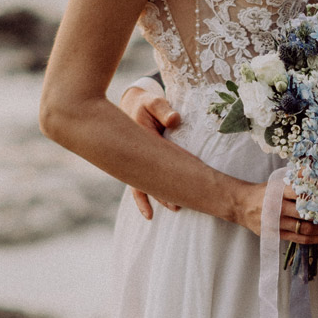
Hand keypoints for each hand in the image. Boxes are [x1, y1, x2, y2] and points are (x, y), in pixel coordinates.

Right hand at [119, 86, 182, 219]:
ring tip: (175, 208)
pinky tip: (149, 215)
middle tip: (178, 206)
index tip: (187, 183)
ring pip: (144, 186)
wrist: (130, 106)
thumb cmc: (145, 104)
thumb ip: (163, 109)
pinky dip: (143, 200)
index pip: (158, 158)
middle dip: (163, 192)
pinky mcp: (137, 167)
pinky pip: (139, 185)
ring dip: (157, 198)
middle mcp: (135, 156)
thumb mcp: (153, 102)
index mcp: (141, 140)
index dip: (173, 170)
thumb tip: (175, 119)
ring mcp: (135, 164)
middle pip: (149, 178)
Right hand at [234, 183, 317, 244]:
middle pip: (308, 213)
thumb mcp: (278, 182)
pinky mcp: (276, 235)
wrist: (242, 205)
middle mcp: (277, 207)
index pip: (305, 193)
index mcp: (278, 191)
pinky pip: (300, 240)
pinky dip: (316, 239)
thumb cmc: (265, 192)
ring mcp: (276, 223)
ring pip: (306, 229)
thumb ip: (298, 180)